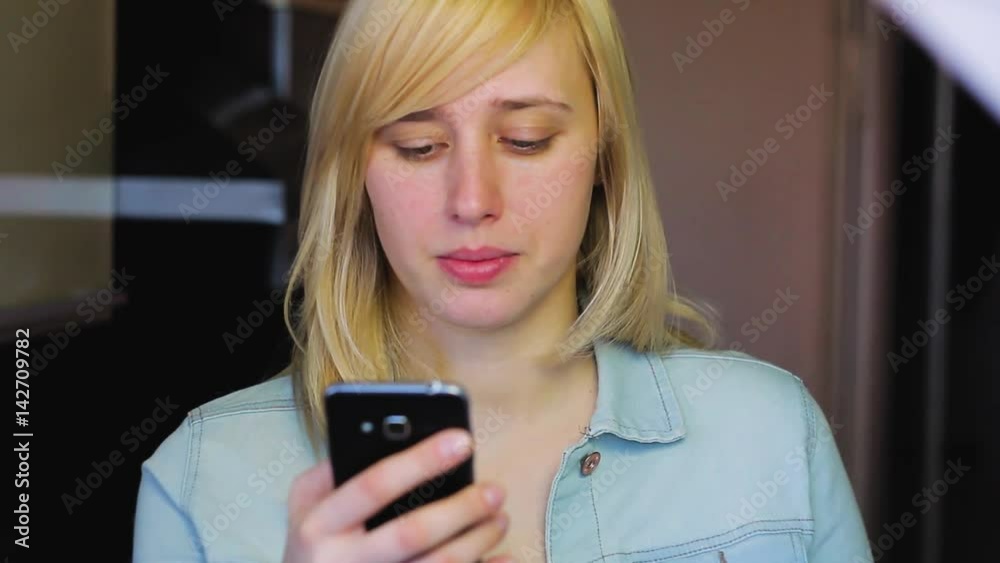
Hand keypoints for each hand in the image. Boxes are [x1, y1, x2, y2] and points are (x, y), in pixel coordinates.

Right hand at [282, 428, 511, 562]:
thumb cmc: (312, 543)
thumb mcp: (304, 504)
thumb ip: (333, 470)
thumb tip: (388, 436)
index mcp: (319, 525)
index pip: (374, 484)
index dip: (421, 460)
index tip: (462, 440)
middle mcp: (342, 562)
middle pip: (412, 533)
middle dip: (461, 509)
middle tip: (495, 490)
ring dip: (477, 542)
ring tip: (499, 519)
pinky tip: (502, 557)